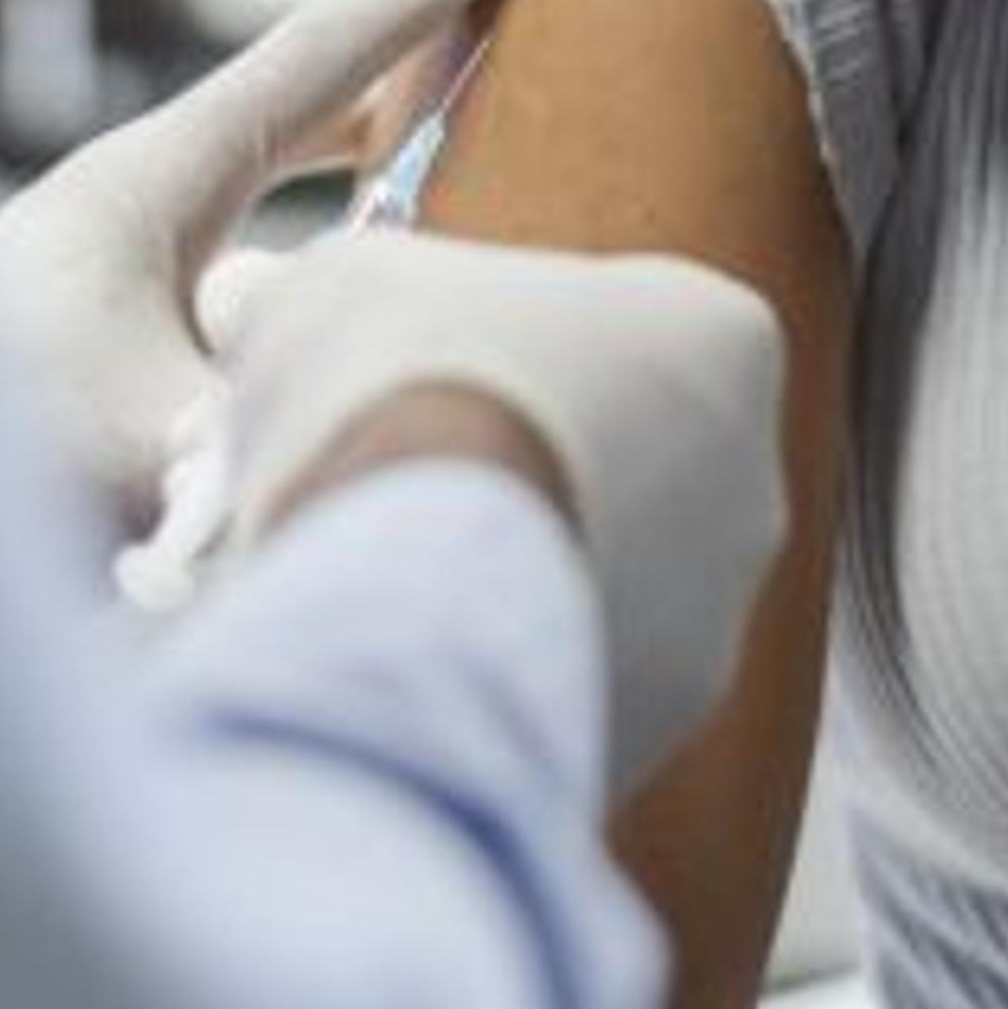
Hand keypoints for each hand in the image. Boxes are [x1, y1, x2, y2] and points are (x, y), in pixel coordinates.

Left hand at [0, 0, 562, 511]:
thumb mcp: (146, 448)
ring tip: (478, 155)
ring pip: (298, 188)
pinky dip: (334, 290)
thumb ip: (288, 436)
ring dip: (383, 170)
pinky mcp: (121, 357)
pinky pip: (267, 294)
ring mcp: (131, 279)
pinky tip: (375, 329)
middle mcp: (146, 206)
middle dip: (427, 33)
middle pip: (324, 83)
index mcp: (157, 176)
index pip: (340, 35)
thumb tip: (384, 433)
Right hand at [211, 228, 788, 791]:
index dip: (494, 333)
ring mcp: (713, 619)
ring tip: (378, 567)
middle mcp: (750, 483)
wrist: (408, 595)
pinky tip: (405, 650)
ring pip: (590, 577)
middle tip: (390, 464)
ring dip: (500, 568)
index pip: (618, 318)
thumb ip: (325, 287)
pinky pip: (561, 679)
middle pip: (613, 451)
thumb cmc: (401, 397)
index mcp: (721, 337)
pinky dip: (490, 667)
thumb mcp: (337, 283)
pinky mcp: (655, 725)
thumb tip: (257, 300)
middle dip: (508, 456)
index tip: (415, 356)